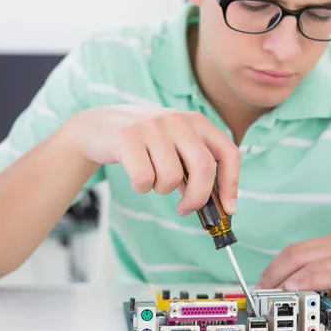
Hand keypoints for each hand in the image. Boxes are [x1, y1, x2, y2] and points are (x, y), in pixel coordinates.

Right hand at [62, 105, 240, 215]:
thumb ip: (195, 169)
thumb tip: (218, 205)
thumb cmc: (144, 144)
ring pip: (171, 177)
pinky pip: (144, 178)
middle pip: (203, 168)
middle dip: (197, 198)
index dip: (232, 184)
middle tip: (186, 210)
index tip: (228, 208)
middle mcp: (178, 120)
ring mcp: (153, 126)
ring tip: (152, 179)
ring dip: (162, 189)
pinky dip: (141, 187)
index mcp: (197, 122)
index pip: (228, 153)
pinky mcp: (127, 137)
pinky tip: (136, 177)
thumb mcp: (175, 147)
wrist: (98, 127)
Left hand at [256, 233, 330, 308]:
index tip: (262, 282)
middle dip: (274, 271)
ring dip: (286, 276)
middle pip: (296, 253)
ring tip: (271, 290)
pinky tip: (297, 286)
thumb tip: (302, 286)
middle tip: (261, 289)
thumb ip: (330, 271)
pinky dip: (310, 279)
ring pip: (310, 261)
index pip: (296, 250)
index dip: (275, 265)